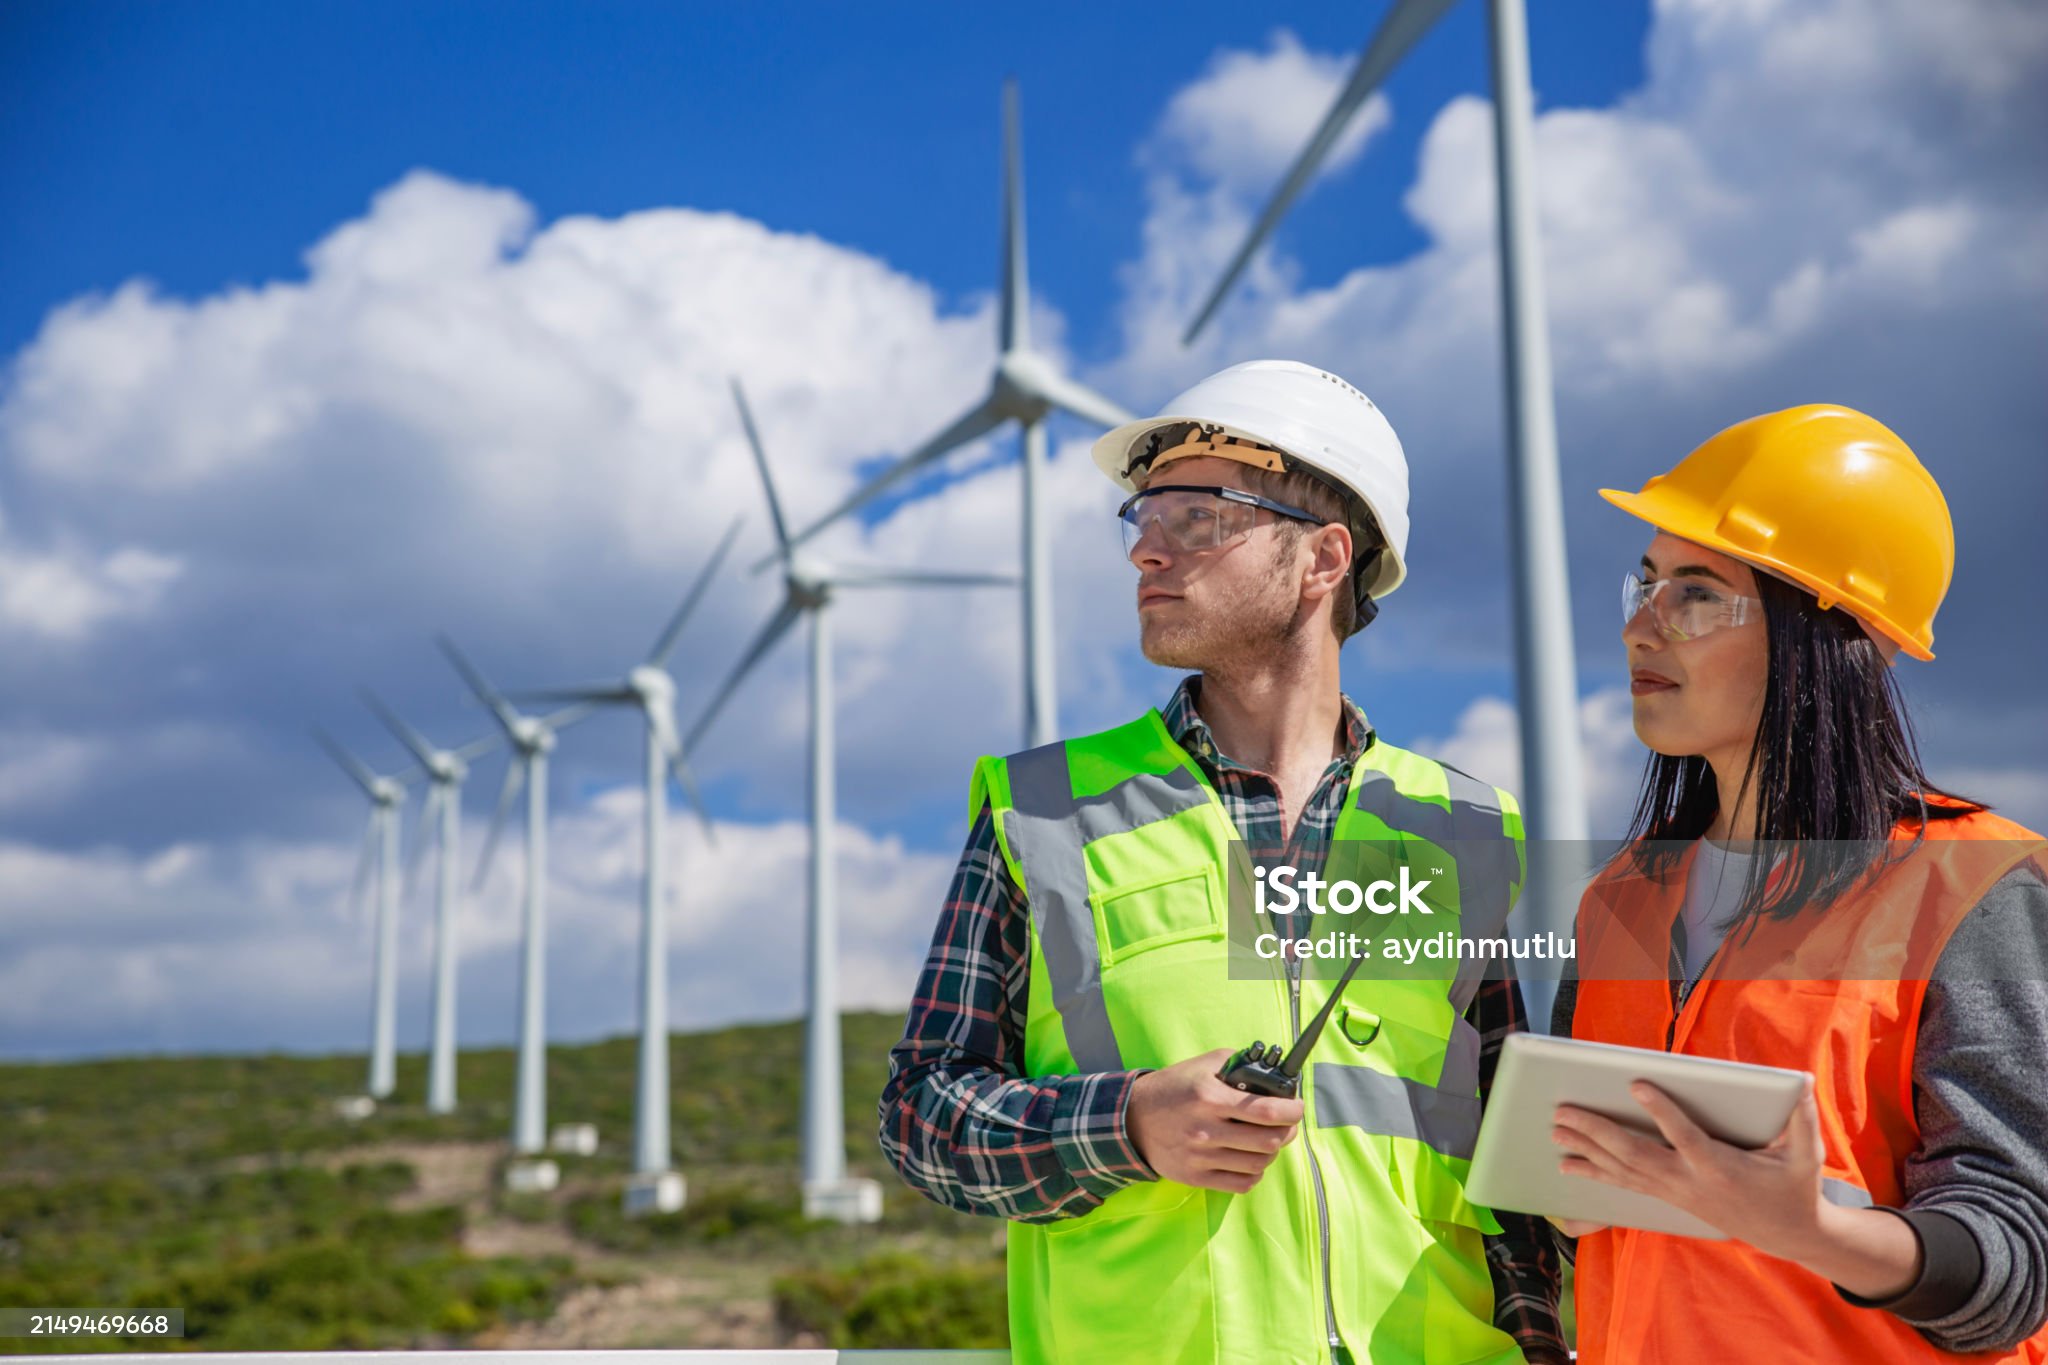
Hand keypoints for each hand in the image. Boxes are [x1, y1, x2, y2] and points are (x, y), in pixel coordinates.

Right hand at [1126, 1048, 1302, 1193]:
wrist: (1132, 1118)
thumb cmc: (1172, 1088)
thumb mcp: (1203, 1065)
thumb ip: (1239, 1064)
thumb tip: (1273, 1074)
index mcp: (1210, 1098)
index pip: (1266, 1111)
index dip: (1291, 1111)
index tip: (1296, 1107)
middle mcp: (1206, 1130)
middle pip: (1267, 1141)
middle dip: (1287, 1131)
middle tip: (1286, 1124)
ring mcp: (1201, 1157)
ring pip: (1258, 1164)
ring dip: (1272, 1152)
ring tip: (1267, 1140)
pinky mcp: (1196, 1176)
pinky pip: (1241, 1184)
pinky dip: (1254, 1173)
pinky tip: (1250, 1159)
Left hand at [1551, 1078, 1826, 1257]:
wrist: (1786, 1233)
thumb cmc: (1794, 1187)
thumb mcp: (1807, 1155)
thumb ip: (1801, 1119)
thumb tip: (1801, 1081)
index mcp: (1721, 1167)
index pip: (1685, 1136)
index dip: (1661, 1111)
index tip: (1636, 1084)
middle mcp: (1691, 1182)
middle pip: (1637, 1155)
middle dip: (1598, 1132)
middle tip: (1564, 1111)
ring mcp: (1676, 1192)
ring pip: (1624, 1171)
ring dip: (1586, 1150)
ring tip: (1555, 1130)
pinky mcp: (1668, 1197)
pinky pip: (1625, 1184)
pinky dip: (1595, 1172)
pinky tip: (1567, 1164)